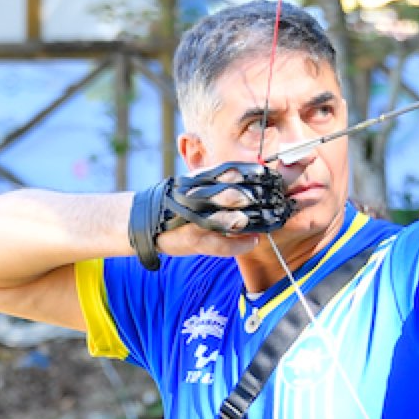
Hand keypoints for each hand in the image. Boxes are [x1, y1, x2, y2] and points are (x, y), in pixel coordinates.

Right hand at [149, 163, 286, 258]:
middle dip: (256, 197)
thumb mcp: (194, 184)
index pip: (229, 173)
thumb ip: (218, 179)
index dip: (252, 173)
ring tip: (268, 220)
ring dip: (248, 220)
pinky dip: (238, 245)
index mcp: (197, 181)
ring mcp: (193, 221)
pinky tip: (253, 242)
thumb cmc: (175, 203)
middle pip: (231, 195)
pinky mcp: (192, 241)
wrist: (143, 222)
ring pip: (224, 219)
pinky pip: (219, 245)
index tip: (270, 174)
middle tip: (276, 198)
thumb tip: (252, 175)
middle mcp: (195, 198)